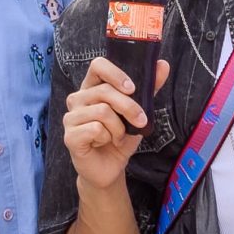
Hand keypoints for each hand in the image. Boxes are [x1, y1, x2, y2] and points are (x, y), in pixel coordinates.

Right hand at [61, 57, 167, 191]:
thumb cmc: (120, 138)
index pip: (98, 65)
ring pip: (102, 111)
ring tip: (118, 136)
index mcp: (92, 88)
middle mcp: (77, 99)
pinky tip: (103, 143)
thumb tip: (163, 65)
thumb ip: (149, 89)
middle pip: (104, 91)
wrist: (110, 168)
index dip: (115, 73)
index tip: (132, 88)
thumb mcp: (139, 112)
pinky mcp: (70, 136)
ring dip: (119, 128)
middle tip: (141, 121)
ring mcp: (71, 117)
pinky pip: (95, 129)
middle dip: (129, 107)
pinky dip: (107, 138)